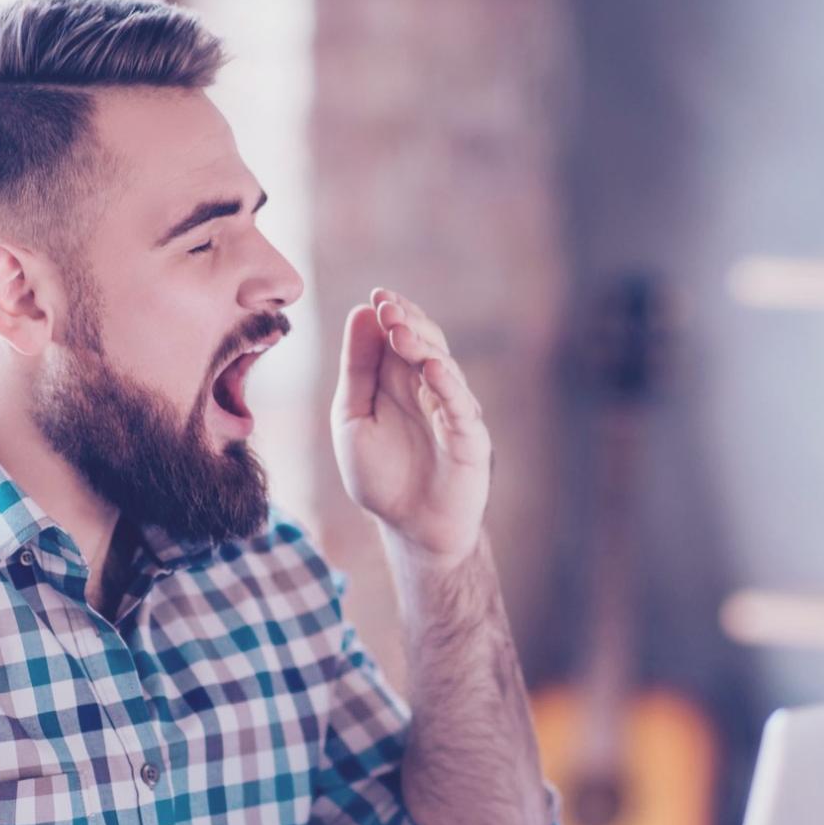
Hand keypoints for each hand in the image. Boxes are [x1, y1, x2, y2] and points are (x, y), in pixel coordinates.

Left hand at [332, 287, 490, 567]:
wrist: (410, 529)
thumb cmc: (381, 475)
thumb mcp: (353, 417)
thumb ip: (357, 370)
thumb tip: (361, 313)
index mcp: (399, 380)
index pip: (399, 334)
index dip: (392, 313)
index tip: (377, 296)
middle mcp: (429, 388)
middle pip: (425, 343)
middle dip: (406, 322)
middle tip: (386, 306)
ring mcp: (452, 410)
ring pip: (443, 367)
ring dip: (422, 346)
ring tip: (399, 329)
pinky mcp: (470, 438)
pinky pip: (460, 407)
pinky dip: (448, 385)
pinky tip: (432, 368)